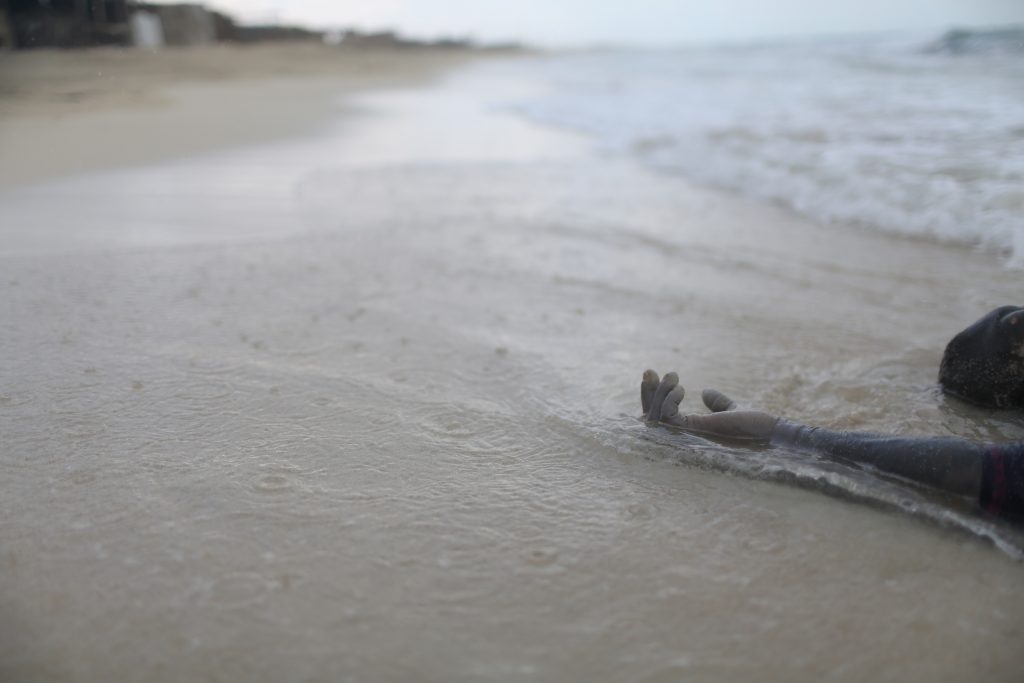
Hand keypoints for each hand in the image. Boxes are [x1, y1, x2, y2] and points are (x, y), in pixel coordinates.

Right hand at [641, 369, 779, 442]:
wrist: (769, 433)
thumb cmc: (754, 427)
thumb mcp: (730, 410)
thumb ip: (717, 403)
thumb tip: (705, 392)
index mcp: (692, 433)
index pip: (662, 419)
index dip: (653, 398)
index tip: (655, 374)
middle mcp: (685, 438)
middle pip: (651, 420)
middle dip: (648, 394)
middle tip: (651, 371)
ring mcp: (686, 437)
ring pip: (656, 416)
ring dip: (660, 392)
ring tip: (674, 377)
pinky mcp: (691, 432)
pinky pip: (667, 416)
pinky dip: (668, 399)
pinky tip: (681, 389)